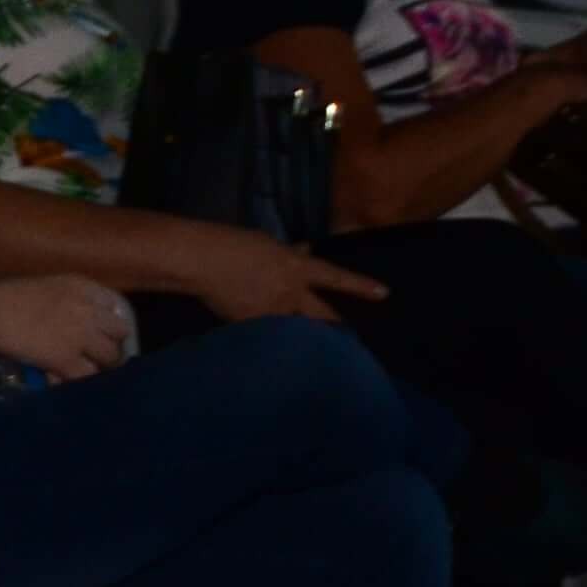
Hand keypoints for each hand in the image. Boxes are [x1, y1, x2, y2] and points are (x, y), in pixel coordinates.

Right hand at [0, 274, 134, 380]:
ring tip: (88, 370)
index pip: (115, 305)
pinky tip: (69, 378)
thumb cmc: (8, 295)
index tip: (102, 330)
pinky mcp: (68, 359)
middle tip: (100, 354)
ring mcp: (81, 336)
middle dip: (112, 343)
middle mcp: (89, 310)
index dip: (109, 321)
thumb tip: (77, 319)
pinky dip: (81, 380)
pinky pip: (88, 375)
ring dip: (102, 364)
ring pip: (111, 356)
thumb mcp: (47, 286)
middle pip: (120, 332)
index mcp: (82, 287)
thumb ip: (68, 299)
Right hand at [183, 229, 387, 327]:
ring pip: (297, 329)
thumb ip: (291, 253)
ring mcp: (273, 312)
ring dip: (299, 332)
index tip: (384, 293)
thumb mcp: (268, 244)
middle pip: (324, 316)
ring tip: (301, 342)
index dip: (361, 286)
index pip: (336, 277)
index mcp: (297, 268)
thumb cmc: (234, 243)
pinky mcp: (253, 326)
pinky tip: (262, 338)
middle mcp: (291, 293)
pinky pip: (269, 333)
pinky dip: (269, 332)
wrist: (203, 260)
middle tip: (349, 339)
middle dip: (337, 328)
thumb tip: (304, 251)